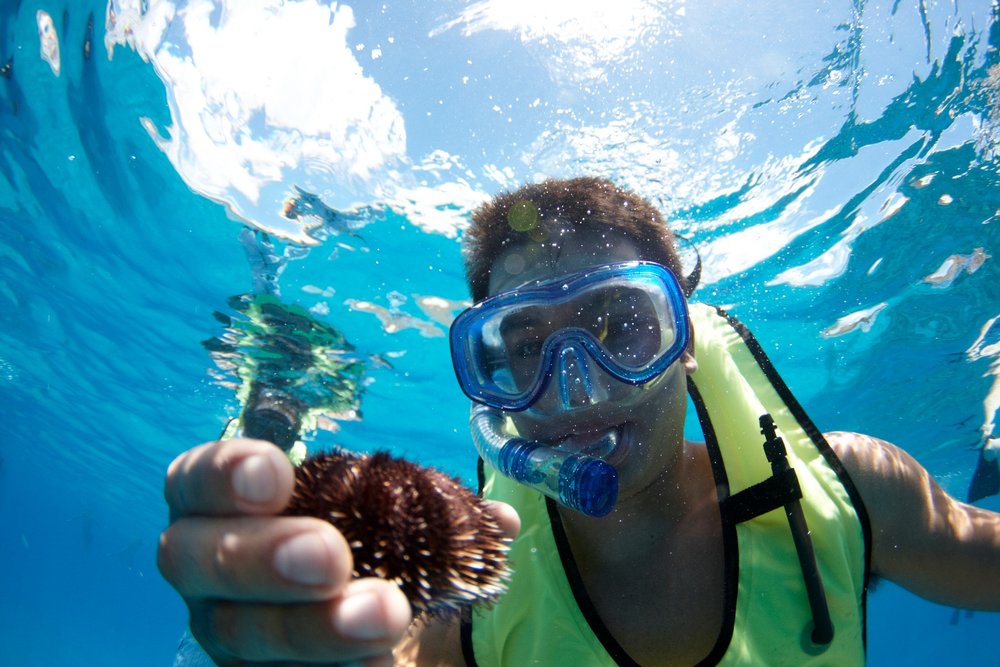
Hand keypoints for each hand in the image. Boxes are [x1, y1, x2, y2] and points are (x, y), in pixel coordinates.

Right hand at [158, 438, 410, 665]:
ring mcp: (225, 632)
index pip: (194, 481)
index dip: (223, 474)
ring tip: (384, 613)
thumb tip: (494, 510)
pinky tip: (379, 663)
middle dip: (261, 556)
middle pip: (195, 561)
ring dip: (312, 627)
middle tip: (330, 556)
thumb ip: (416, 499)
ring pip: (240, 634)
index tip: (276, 475)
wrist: (375, 620)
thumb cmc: (371, 543)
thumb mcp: (384, 509)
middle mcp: (206, 570)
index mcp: (221, 506)